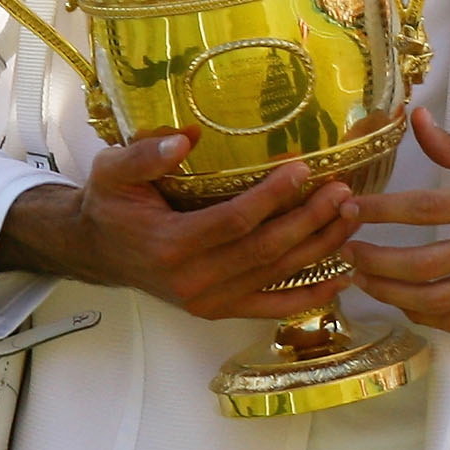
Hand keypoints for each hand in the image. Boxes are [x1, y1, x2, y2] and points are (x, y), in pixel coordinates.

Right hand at [0, 129, 355, 320]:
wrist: (98, 249)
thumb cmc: (111, 204)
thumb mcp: (113, 170)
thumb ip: (145, 155)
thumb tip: (185, 139)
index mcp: (169, 244)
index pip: (233, 222)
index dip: (271, 198)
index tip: (303, 170)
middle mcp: (192, 280)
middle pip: (264, 250)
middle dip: (310, 221)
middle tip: (343, 193)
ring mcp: (208, 301)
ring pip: (275, 275)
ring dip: (319, 247)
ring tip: (351, 217)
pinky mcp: (219, 310)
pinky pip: (272, 307)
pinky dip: (310, 295)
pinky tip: (342, 277)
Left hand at [339, 108, 449, 331]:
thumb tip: (416, 122)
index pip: (423, 210)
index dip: (380, 212)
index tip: (350, 209)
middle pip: (418, 265)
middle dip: (372, 261)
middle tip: (346, 250)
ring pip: (432, 302)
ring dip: (389, 294)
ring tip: (364, 279)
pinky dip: (423, 314)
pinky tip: (405, 300)